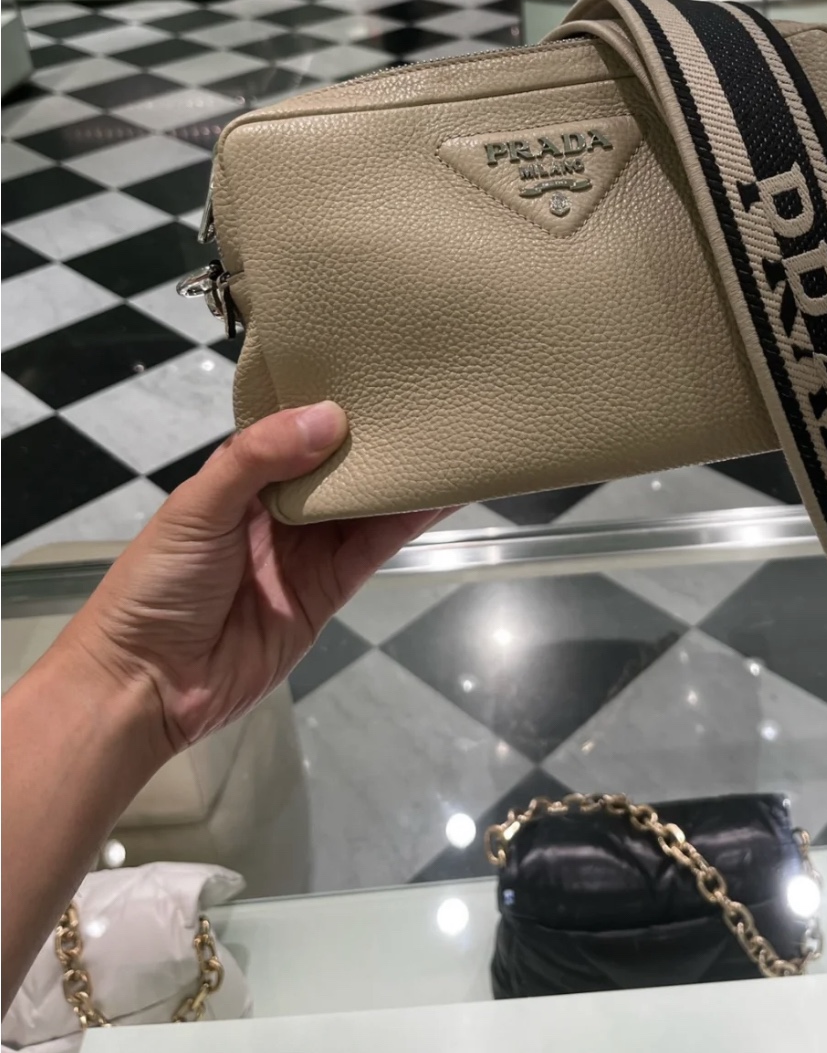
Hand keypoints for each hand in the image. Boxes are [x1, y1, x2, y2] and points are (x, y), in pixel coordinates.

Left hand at [59, 403, 450, 759]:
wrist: (146, 686)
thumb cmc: (156, 584)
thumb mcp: (198, 507)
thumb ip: (259, 458)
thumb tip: (330, 417)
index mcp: (239, 477)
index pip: (294, 429)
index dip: (332, 402)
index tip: (377, 370)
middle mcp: (277, 509)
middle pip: (337, 465)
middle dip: (376, 437)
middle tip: (428, 399)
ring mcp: (305, 551)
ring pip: (362, 505)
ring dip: (401, 477)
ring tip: (450, 440)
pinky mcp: (328, 591)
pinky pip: (372, 549)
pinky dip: (405, 522)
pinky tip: (440, 496)